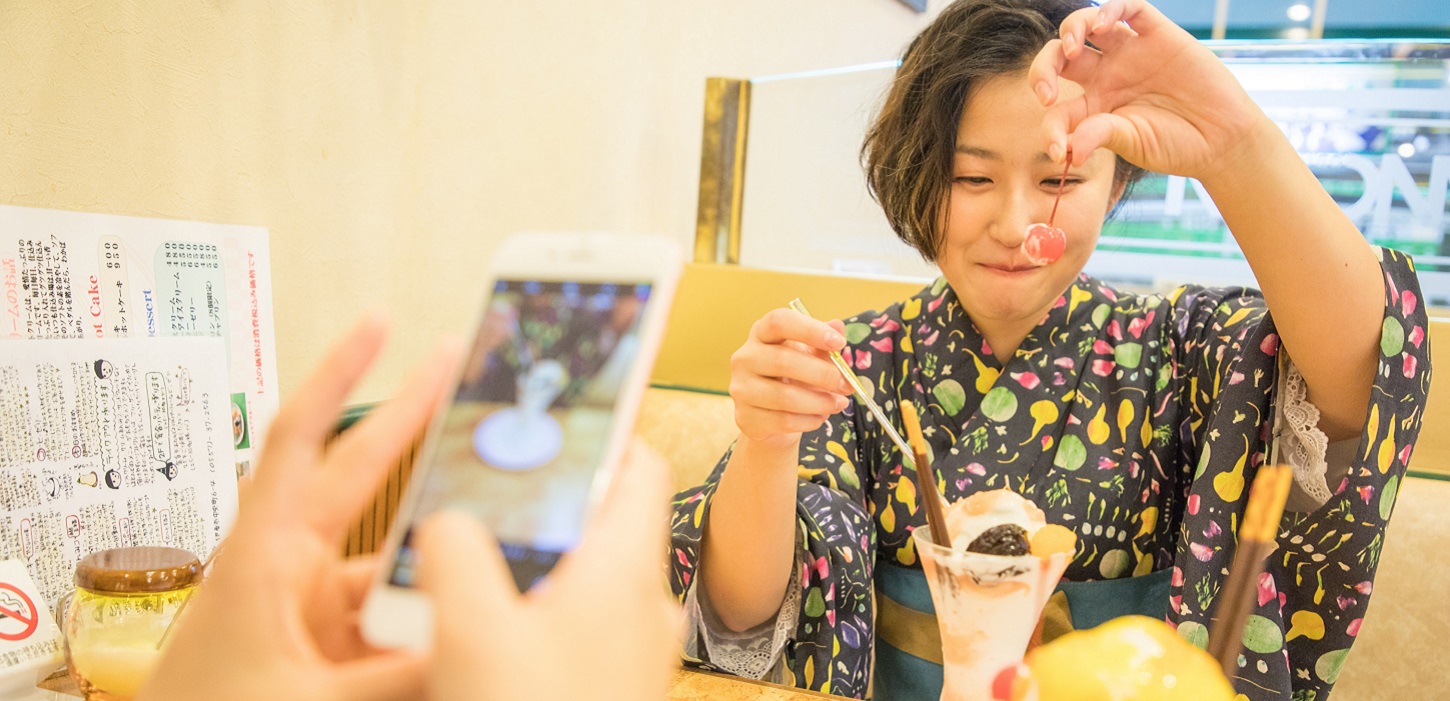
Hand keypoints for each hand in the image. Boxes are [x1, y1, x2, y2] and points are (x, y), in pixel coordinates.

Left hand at [140, 314, 459, 700]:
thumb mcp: (306, 699)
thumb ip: (397, 675)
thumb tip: (474, 647)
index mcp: (266, 553)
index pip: (307, 440)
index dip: (341, 375)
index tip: (377, 322)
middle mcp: (290, 563)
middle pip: (362, 475)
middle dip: (409, 420)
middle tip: (458, 366)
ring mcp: (311, 601)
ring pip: (391, 567)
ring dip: (432, 576)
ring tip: (485, 586)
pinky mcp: (327, 640)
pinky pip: (390, 618)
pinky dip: (423, 627)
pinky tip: (456, 644)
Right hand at [416, 440, 680, 700]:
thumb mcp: (472, 630)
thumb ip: (456, 554)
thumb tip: (447, 521)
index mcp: (627, 571)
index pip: (641, 470)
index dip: (600, 437)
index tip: (555, 427)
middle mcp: (644, 608)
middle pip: (599, 529)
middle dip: (541, 513)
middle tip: (485, 507)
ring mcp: (635, 652)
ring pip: (583, 586)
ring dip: (531, 574)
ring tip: (469, 579)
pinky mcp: (616, 686)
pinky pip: (577, 633)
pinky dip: (536, 622)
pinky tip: (485, 642)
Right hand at [728, 308, 853, 447]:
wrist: (771, 418)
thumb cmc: (792, 379)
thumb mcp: (809, 356)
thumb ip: (823, 344)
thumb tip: (838, 327)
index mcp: (761, 334)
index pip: (779, 322)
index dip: (810, 330)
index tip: (839, 343)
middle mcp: (745, 358)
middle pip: (783, 360)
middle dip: (822, 374)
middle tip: (846, 384)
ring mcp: (741, 389)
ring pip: (784, 396)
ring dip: (820, 402)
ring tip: (839, 403)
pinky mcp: (746, 418)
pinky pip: (783, 421)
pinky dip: (810, 420)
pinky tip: (821, 417)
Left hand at [1029, 0, 1269, 181]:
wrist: (1221, 138)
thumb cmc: (1175, 144)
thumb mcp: (1132, 143)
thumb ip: (1099, 136)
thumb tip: (1068, 150)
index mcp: (1093, 106)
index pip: (1057, 109)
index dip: (1050, 128)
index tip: (1057, 150)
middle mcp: (1105, 76)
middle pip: (1060, 57)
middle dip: (1044, 68)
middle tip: (1047, 92)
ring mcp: (1129, 53)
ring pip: (1087, 25)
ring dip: (1071, 30)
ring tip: (1070, 50)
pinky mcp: (1157, 35)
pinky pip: (1130, 9)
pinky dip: (1112, 8)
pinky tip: (1105, 24)